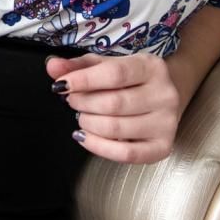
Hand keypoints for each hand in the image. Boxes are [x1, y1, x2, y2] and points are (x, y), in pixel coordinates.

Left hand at [46, 49, 180, 162]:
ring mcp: (165, 123)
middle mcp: (164, 95)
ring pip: (116, 128)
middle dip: (83, 103)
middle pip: (114, 103)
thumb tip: (53, 66)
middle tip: (72, 100)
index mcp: (152, 67)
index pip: (115, 74)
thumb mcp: (108, 66)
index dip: (84, 80)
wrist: (166, 98)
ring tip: (82, 116)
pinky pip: (126, 154)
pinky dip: (98, 147)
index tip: (62, 85)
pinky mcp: (162, 147)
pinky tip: (85, 136)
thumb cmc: (132, 81)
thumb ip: (80, 65)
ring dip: (88, 123)